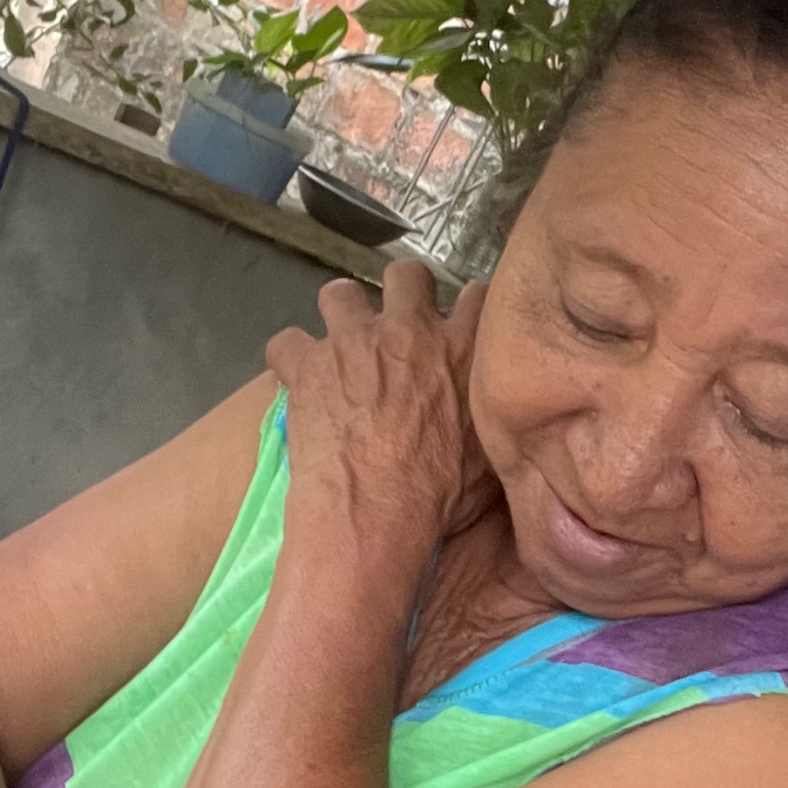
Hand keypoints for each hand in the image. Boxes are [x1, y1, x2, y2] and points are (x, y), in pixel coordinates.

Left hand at [263, 257, 472, 593]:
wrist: (375, 511)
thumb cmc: (440, 495)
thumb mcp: (492, 454)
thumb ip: (494, 413)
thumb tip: (502, 416)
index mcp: (463, 348)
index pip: (475, 296)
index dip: (462, 309)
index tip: (452, 329)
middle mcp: (409, 330)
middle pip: (407, 276)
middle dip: (399, 293)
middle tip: (392, 328)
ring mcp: (354, 341)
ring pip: (339, 293)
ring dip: (338, 315)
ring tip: (337, 347)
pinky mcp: (308, 364)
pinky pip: (285, 342)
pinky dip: (287, 358)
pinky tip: (292, 377)